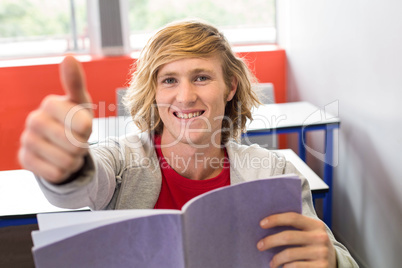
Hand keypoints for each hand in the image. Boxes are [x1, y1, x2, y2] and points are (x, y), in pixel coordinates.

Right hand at [19, 56, 92, 183]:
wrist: (63, 145)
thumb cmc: (75, 120)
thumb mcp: (81, 103)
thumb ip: (76, 82)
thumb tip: (69, 57)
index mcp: (50, 103)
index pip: (83, 125)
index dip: (89, 130)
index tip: (84, 126)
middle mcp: (34, 119)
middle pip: (74, 144)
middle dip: (82, 147)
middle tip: (76, 141)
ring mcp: (26, 140)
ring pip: (65, 161)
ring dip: (74, 160)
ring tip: (69, 151)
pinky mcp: (24, 160)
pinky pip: (55, 173)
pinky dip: (64, 171)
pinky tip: (58, 161)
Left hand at [257, 212, 336, 267]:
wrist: (335, 262)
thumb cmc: (314, 245)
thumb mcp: (310, 233)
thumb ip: (295, 226)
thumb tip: (268, 222)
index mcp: (316, 225)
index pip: (293, 217)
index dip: (275, 219)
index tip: (262, 224)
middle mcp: (320, 237)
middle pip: (288, 237)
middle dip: (270, 241)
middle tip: (260, 245)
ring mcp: (321, 253)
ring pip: (289, 254)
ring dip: (276, 259)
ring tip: (272, 262)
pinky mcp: (320, 267)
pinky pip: (295, 266)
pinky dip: (285, 267)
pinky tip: (283, 267)